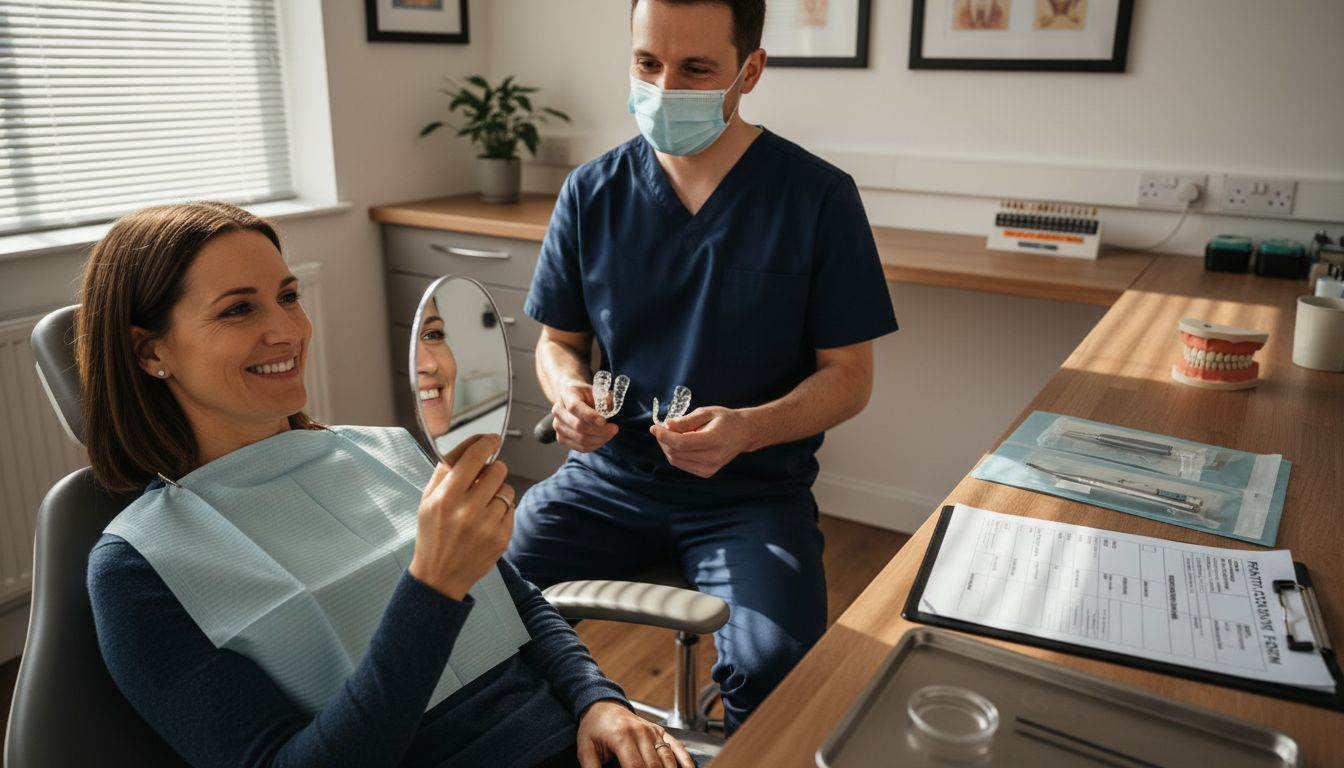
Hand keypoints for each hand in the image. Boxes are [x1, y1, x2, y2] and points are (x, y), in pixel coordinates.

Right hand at [409, 434, 514, 599]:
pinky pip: (511, 508)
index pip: (474, 457)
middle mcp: (468, 510)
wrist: (439, 576)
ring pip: (507, 489)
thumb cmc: (432, 535)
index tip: (492, 439)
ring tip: (481, 506)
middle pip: (497, 470)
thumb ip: (445, 471)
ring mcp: (488, 525)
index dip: (486, 443)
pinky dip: (502, 510)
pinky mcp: (502, 537)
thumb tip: (469, 444)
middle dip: (492, 470)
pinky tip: (486, 522)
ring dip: (497, 492)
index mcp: (446, 498)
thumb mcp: (427, 500)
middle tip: (482, 481)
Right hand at [551, 381, 618, 452]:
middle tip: (614, 429)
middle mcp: (558, 411)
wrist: (571, 400)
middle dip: (599, 430)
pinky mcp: (561, 438)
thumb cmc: (585, 396)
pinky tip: (602, 439)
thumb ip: (604, 398)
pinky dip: (594, 445)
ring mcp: (558, 426)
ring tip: (610, 434)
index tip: (604, 421)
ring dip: (599, 439)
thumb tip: (610, 407)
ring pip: (580, 439)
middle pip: (578, 426)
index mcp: (567, 395)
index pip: (574, 407)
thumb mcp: (595, 391)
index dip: (590, 416)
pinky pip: (580, 447)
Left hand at [576, 700, 693, 767]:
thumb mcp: (585, 750)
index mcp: (621, 737)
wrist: (602, 706)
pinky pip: (677, 747)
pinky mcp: (661, 732)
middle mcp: (641, 733)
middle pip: (654, 766)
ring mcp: (653, 732)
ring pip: (668, 759)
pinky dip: (685, 760)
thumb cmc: (594, 728)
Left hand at [649, 406, 754, 477]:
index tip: (654, 427)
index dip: (664, 436)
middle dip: (664, 441)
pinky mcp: (706, 473)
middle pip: (676, 453)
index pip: (681, 443)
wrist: (744, 434)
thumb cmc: (725, 420)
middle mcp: (712, 458)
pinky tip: (680, 443)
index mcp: (714, 441)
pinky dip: (676, 454)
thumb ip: (686, 420)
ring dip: (668, 447)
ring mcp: (709, 468)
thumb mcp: (706, 413)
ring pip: (676, 461)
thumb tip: (667, 425)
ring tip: (672, 434)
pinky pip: (682, 464)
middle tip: (662, 428)